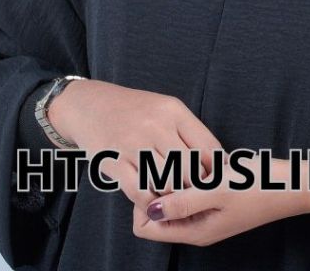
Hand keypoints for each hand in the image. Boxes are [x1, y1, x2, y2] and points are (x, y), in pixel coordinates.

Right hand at [48, 80, 222, 212]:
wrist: (90, 105)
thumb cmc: (135, 111)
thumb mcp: (166, 109)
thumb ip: (190, 132)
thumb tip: (219, 163)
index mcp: (174, 111)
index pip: (209, 149)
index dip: (216, 173)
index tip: (215, 184)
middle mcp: (156, 125)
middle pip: (190, 170)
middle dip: (195, 190)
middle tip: (194, 199)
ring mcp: (134, 144)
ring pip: (167, 184)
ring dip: (173, 198)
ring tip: (175, 202)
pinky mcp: (114, 161)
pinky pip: (139, 192)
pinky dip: (149, 203)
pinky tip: (152, 202)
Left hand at [132, 155, 309, 246]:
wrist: (290, 184)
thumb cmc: (257, 187)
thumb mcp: (219, 192)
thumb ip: (184, 201)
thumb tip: (150, 208)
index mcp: (194, 230)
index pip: (145, 227)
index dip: (141, 202)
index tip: (152, 177)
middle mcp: (195, 225)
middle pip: (153, 213)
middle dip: (152, 189)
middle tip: (163, 164)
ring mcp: (204, 212)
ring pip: (169, 199)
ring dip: (168, 180)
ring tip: (177, 158)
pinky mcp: (212, 198)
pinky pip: (185, 190)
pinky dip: (183, 175)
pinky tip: (192, 159)